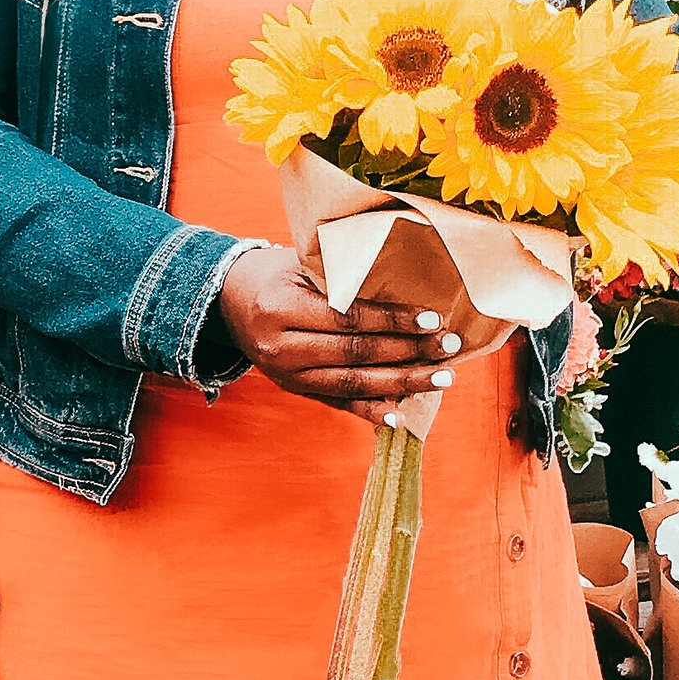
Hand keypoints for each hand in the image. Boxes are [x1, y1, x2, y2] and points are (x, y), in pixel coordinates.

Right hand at [217, 244, 498, 424]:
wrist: (229, 300)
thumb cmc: (275, 273)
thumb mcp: (301, 263)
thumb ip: (343, 276)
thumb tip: (406, 284)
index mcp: (280, 310)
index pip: (348, 319)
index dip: (392, 320)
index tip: (432, 318)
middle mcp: (281, 349)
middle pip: (355, 355)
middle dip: (408, 352)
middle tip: (449, 346)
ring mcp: (287, 376)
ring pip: (353, 384)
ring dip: (402, 383)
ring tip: (442, 377)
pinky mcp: (294, 390)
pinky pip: (338, 404)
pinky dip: (371, 412)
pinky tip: (402, 415)